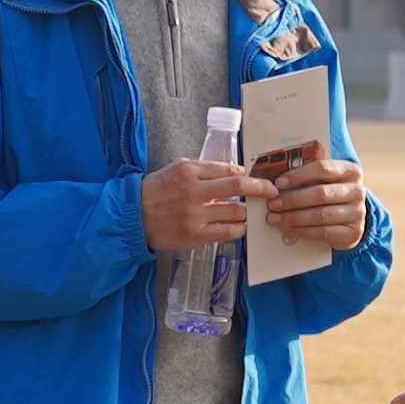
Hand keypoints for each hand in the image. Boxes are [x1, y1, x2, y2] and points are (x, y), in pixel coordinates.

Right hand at [139, 157, 257, 251]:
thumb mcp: (175, 169)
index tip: (254, 178)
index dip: (247, 174)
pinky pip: (228, 231)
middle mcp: (194, 190)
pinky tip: (239, 226)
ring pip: (237, 211)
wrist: (132, 217)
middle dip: (261, 188)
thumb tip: (232, 170)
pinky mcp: (194, 234)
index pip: (229, 169)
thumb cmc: (155, 191)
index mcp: (190, 170)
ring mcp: (195, 214)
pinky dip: (238, 228)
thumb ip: (202, 169)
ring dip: (247, 212)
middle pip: (239, 185)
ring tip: (247, 212)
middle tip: (272, 191)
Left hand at [260, 146, 367, 254]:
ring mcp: (357, 212)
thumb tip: (276, 179)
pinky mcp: (353, 232)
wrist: (351, 220)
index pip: (323, 168)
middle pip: (320, 194)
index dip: (298, 175)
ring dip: (294, 217)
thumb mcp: (326, 180)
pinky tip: (288, 229)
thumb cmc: (331, 195)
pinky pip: (323, 232)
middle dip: (292, 200)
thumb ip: (309, 175)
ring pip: (321, 215)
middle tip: (273, 204)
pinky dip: (302, 231)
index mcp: (350, 171)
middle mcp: (357, 190)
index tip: (279, 183)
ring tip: (275, 218)